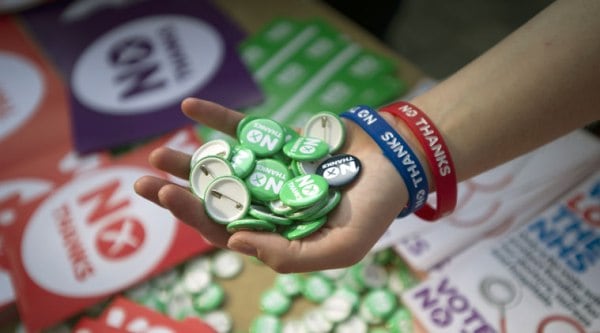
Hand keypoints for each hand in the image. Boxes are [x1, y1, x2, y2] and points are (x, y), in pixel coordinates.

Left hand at [134, 98, 408, 272]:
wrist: (397, 161)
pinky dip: (217, 118)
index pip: (227, 229)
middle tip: (145, 182)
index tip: (170, 198)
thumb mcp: (342, 247)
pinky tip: (189, 107)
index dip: (196, 217)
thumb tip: (234, 241)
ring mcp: (269, 170)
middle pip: (215, 200)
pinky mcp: (276, 140)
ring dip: (189, 160)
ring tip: (158, 153)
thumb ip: (291, 255)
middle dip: (180, 192)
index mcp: (278, 231)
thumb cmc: (374, 210)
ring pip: (223, 166)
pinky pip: (243, 128)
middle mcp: (268, 202)